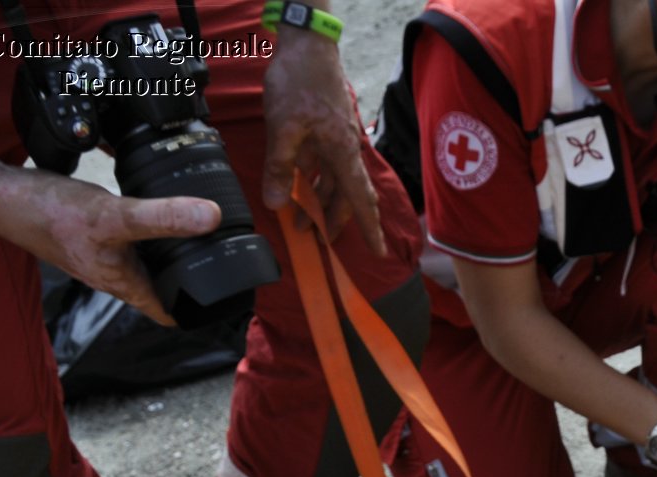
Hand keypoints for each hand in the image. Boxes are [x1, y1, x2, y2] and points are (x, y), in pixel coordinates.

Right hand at [5, 168, 220, 325]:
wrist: (1, 197)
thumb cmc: (51, 214)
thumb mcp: (115, 216)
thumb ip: (163, 218)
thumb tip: (212, 217)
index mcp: (125, 283)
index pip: (169, 313)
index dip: (199, 312)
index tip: (228, 299)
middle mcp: (115, 276)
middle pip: (161, 290)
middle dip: (190, 282)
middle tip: (225, 265)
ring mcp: (102, 258)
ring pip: (146, 266)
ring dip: (169, 258)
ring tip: (201, 240)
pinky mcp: (92, 237)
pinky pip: (130, 242)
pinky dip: (148, 234)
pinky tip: (156, 213)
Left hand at [261, 31, 385, 254]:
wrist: (307, 45)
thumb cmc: (299, 82)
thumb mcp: (283, 127)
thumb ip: (280, 167)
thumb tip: (277, 204)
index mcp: (342, 153)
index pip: (360, 200)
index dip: (369, 228)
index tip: (378, 251)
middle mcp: (345, 150)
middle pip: (346, 196)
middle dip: (332, 220)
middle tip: (314, 238)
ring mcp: (336, 141)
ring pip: (333, 182)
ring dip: (318, 202)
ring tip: (299, 218)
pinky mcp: (325, 131)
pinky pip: (323, 165)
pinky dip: (312, 180)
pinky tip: (296, 186)